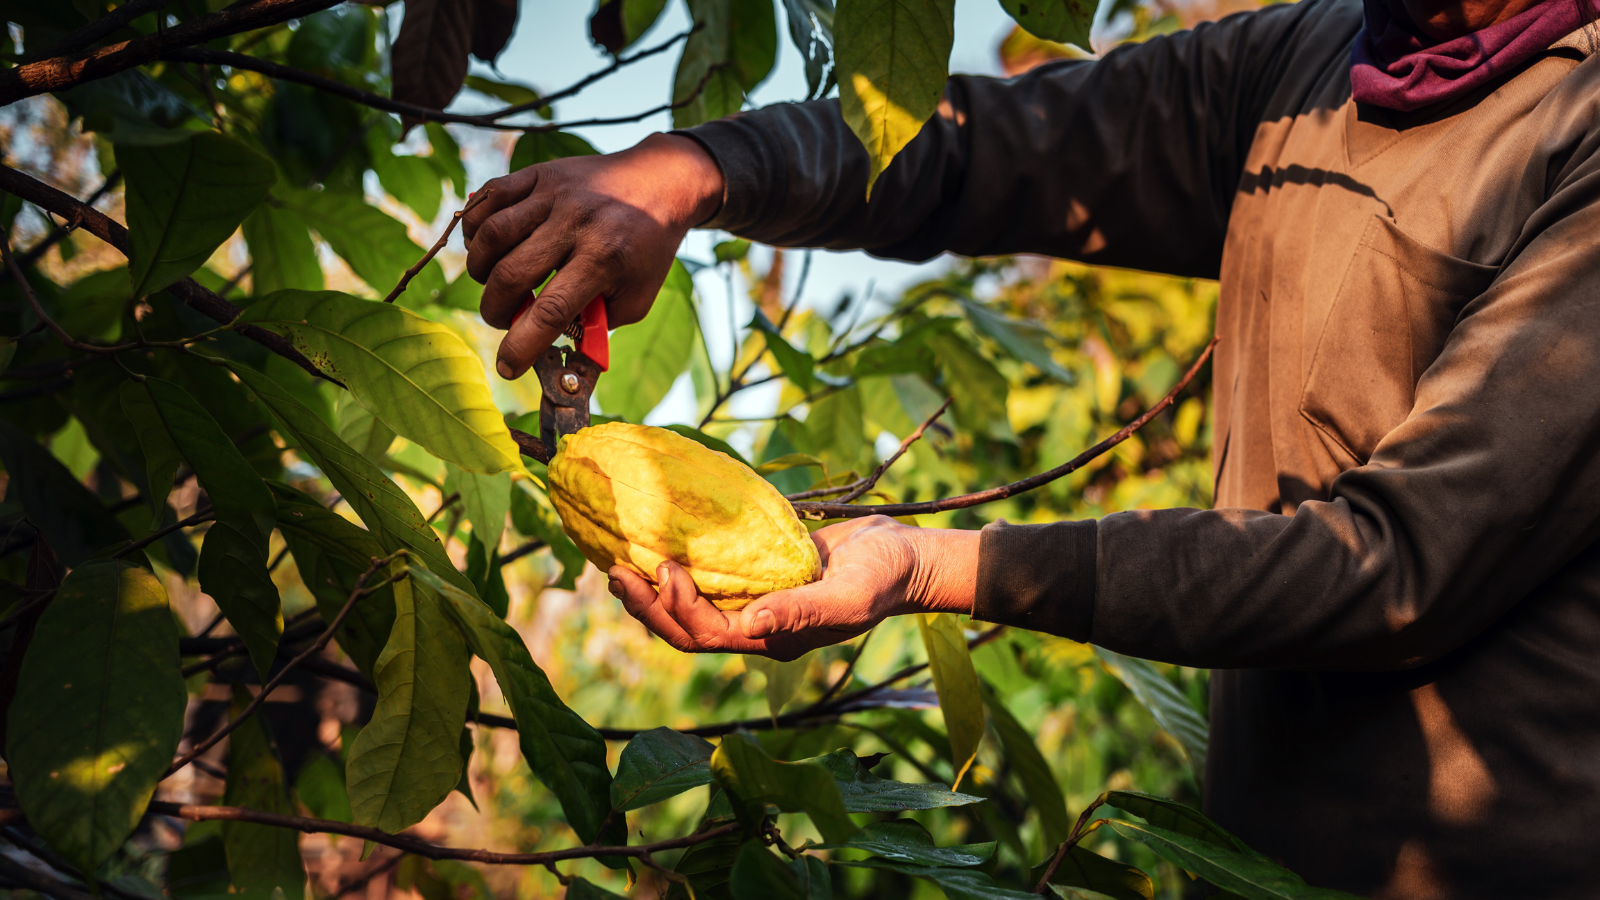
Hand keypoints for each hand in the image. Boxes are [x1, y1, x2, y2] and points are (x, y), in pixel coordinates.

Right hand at [461, 133, 722, 378]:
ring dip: (480, 270)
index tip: (506, 367)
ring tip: (492, 283)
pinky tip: (485, 246)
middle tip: (503, 319)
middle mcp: (575, 223)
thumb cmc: (646, 250)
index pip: (550, 311)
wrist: (660, 182)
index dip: (521, 345)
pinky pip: (489, 197)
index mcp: (604, 258)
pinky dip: (475, 227)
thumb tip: (550, 347)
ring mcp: (553, 194)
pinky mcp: (539, 174)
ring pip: (492, 235)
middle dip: (495, 311)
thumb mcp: (636, 297)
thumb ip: (596, 325)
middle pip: (511, 275)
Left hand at [609, 516, 978, 659]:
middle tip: (614, 572)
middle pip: (686, 629)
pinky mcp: (759, 574)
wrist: (905, 556)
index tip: (663, 567)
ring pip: (691, 606)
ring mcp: (756, 603)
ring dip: (654, 590)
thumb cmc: (882, 579)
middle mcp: (756, 628)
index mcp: (771, 642)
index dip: (676, 608)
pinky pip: (710, 576)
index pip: (707, 635)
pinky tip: (661, 538)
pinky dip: (682, 564)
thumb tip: (750, 624)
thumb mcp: (847, 598)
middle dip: (646, 606)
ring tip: (621, 561)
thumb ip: (801, 612)